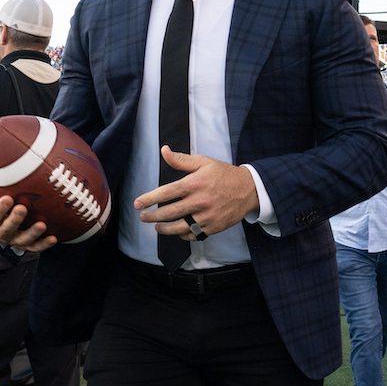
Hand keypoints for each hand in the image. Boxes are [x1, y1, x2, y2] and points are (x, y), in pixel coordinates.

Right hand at [0, 170, 57, 251]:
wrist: (2, 225)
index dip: (0, 208)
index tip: (7, 198)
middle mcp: (2, 232)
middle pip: (7, 228)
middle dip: (15, 219)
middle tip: (22, 208)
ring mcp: (15, 240)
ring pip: (23, 240)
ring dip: (32, 233)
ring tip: (42, 224)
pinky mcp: (27, 245)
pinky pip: (36, 247)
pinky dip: (44, 244)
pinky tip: (53, 238)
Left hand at [134, 146, 259, 238]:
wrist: (248, 190)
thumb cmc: (223, 174)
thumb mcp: (203, 162)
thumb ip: (181, 160)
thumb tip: (163, 150)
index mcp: (195, 183)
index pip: (166, 193)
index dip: (149, 199)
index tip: (138, 204)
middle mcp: (200, 201)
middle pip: (169, 213)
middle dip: (152, 217)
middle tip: (143, 217)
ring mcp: (207, 216)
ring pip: (180, 227)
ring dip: (164, 229)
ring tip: (156, 227)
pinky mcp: (213, 227)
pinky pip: (193, 235)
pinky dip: (183, 235)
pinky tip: (177, 230)